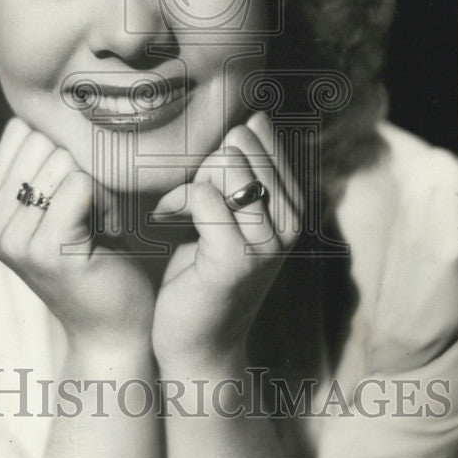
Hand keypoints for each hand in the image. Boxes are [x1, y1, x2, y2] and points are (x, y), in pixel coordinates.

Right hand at [0, 118, 155, 354]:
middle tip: (96, 209)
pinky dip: (107, 201)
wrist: (115, 328)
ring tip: (102, 223)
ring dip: (99, 186)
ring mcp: (13, 238)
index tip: (80, 190)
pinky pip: (81, 184)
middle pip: (42, 141)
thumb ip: (44, 163)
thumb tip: (45, 107)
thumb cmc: (100, 257)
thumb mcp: (61, 204)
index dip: (63, 148)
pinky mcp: (45, 248)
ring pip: (64, 160)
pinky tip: (110, 231)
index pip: (22, 131)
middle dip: (82, 164)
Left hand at [151, 112, 302, 370]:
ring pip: (224, 166)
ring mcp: (266, 241)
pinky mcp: (235, 257)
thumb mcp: (229, 213)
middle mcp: (289, 221)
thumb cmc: (203, 270)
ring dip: (186, 183)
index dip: (220, 146)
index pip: (261, 135)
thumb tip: (253, 115)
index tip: (202, 176)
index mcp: (292, 205)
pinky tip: (164, 220)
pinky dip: (175, 202)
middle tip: (185, 197)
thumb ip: (240, 171)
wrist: (199, 341)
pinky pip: (203, 196)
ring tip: (175, 210)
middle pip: (240, 146)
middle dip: (202, 164)